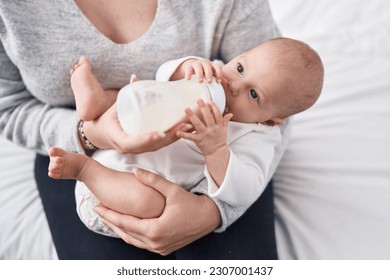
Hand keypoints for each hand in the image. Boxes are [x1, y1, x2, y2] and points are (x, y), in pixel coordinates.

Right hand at [82, 103, 188, 153]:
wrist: (102, 134)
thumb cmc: (108, 119)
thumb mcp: (114, 107)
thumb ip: (126, 94)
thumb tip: (135, 77)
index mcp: (121, 140)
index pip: (134, 143)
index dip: (148, 138)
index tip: (160, 133)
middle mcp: (132, 148)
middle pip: (154, 145)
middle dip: (171, 135)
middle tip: (184, 124)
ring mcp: (141, 149)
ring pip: (161, 145)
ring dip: (176, 136)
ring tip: (190, 125)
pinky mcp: (147, 147)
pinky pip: (162, 144)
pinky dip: (175, 137)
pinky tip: (186, 130)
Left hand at [93, 167, 220, 254]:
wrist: (209, 218)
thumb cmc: (191, 204)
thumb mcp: (172, 190)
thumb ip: (152, 180)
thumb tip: (134, 169)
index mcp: (155, 230)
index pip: (125, 222)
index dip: (109, 213)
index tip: (96, 205)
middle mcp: (155, 243)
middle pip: (125, 233)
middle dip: (110, 221)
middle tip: (97, 210)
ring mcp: (159, 248)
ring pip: (132, 240)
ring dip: (119, 229)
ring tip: (108, 218)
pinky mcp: (163, 249)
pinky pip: (141, 243)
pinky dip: (131, 234)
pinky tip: (125, 226)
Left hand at [177, 99, 232, 155]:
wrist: (217, 152)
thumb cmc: (219, 140)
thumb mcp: (224, 130)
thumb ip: (225, 121)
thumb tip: (230, 114)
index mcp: (218, 126)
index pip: (217, 115)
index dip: (214, 107)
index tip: (209, 101)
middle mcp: (212, 129)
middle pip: (208, 117)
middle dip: (203, 108)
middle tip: (198, 100)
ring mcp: (205, 134)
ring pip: (198, 124)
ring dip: (192, 117)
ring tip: (187, 109)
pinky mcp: (198, 140)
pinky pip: (190, 137)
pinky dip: (184, 134)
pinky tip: (178, 131)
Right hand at [181, 59, 222, 82]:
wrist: (191, 66)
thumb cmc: (204, 72)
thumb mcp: (211, 74)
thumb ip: (217, 77)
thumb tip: (225, 82)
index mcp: (212, 66)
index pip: (217, 67)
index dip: (219, 74)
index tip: (218, 82)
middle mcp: (204, 63)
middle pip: (207, 66)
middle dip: (209, 74)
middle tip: (209, 82)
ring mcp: (196, 64)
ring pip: (198, 67)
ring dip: (199, 74)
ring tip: (200, 81)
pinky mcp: (188, 66)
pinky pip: (188, 69)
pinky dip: (188, 74)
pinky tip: (188, 79)